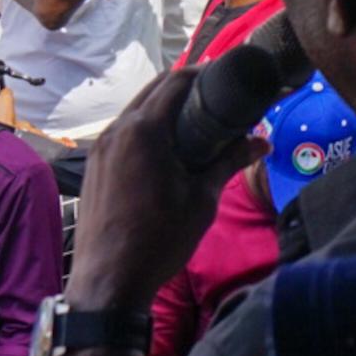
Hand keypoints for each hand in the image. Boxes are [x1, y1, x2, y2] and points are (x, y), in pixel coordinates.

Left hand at [63, 69, 262, 311]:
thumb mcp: (202, 199)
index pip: (176, 82)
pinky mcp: (93, 166)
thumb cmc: (159, 239)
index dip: (203, 73)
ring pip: (135, 110)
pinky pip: (123, 132)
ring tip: (193, 121)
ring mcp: (100, 148)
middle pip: (153, 90)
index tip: (227, 76)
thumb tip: (262, 142)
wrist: (109, 283)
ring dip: (162, 106)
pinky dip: (145, 127)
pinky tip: (164, 148)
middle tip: (215, 95)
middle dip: (184, 86)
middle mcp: (117, 130)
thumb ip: (229, 163)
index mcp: (144, 131)